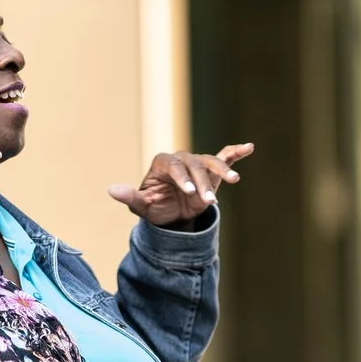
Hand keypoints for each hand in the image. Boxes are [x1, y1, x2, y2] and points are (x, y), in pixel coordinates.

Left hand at [109, 144, 253, 227]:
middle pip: (194, 166)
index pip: (173, 165)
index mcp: (163, 164)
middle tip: (208, 202)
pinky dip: (236, 151)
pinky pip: (224, 156)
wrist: (171, 214)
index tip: (189, 192)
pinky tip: (249, 147)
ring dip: (222, 171)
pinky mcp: (211, 169)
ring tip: (234, 180)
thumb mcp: (142, 206)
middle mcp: (181, 159)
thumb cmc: (155, 207)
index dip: (181, 177)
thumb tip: (111, 190)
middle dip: (202, 184)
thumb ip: (130, 197)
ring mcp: (197, 163)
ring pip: (211, 163)